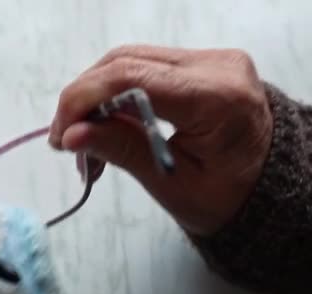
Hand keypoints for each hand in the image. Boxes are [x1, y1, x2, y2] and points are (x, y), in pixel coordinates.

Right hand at [49, 45, 272, 235]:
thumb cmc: (228, 196)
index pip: (132, 79)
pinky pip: (141, 68)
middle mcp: (216, 66)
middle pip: (125, 63)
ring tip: (81, 138)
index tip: (61, 134)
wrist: (267, 186)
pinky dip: (113, 95)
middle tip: (64, 139)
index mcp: (217, 98)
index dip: (84, 100)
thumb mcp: (172, 183)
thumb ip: (122, 151)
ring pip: (128, 61)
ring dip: (94, 97)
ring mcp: (208, 60)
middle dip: (83, 99)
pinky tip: (103, 125)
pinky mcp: (198, 64)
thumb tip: (71, 135)